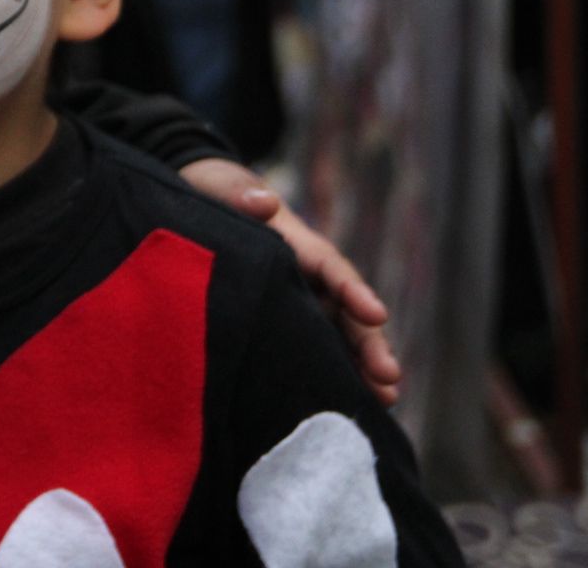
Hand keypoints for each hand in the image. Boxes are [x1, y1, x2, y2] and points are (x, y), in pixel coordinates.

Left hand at [181, 157, 402, 404]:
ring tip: (385, 401)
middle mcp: (305, 273)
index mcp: (293, 241)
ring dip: (360, 366)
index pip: (329, 265)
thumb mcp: (218, 185)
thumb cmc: (212, 193)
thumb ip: (237, 193)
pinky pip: (312, 345)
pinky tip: (346, 402)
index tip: (376, 314)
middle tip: (389, 378)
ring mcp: (298, 297)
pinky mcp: (283, 317)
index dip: (352, 290)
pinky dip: (332, 369)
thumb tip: (265, 202)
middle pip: (344, 308)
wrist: (197, 202)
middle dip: (368, 342)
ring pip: (336, 333)